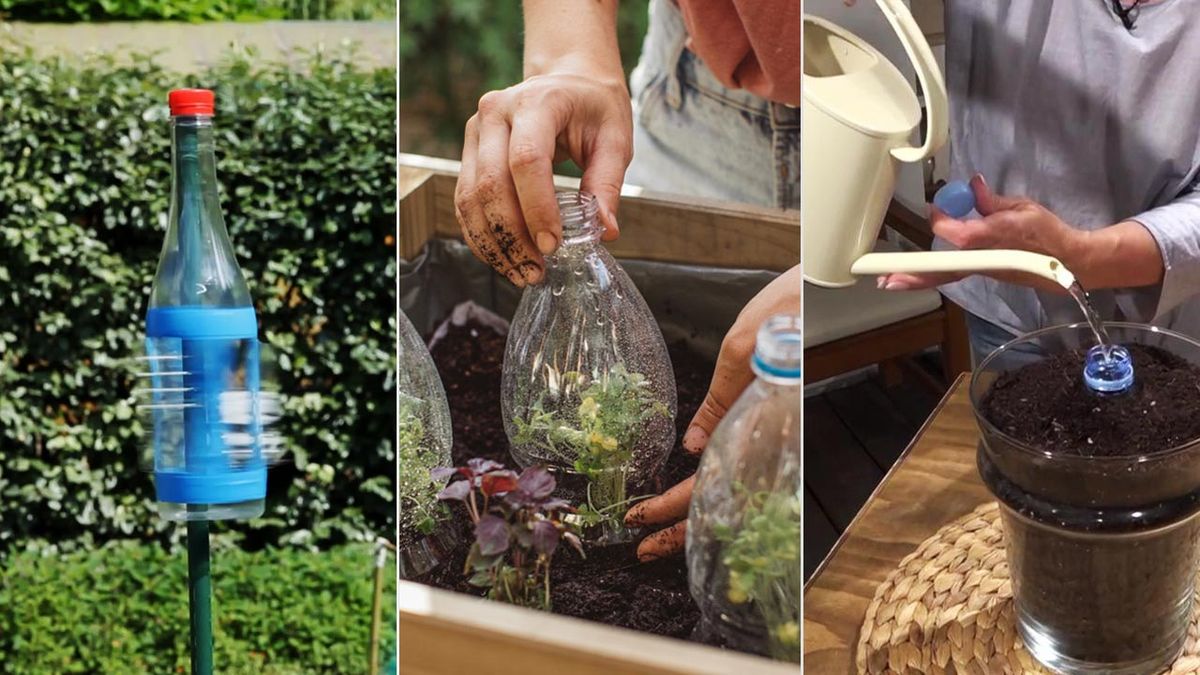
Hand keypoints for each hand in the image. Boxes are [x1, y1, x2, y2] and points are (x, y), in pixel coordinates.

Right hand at [454, 73, 631, 287]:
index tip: (553, 245)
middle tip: (536, 270)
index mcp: (537, 102)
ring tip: (521, 272)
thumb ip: (608, 184)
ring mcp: (476, 131)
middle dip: (512, 235)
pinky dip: (481, 234)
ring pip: (470, 197)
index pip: (526, 161)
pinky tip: (504, 257)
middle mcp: (496, 113)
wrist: (567, 81)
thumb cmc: (593, 108)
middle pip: (491, 184)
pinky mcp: (468, 152)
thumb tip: (604, 231)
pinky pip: (464, 201)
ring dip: (493, 243)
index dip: (536, 208)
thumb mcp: (614, 139)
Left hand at [624, 265, 801, 560]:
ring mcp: (779, 435)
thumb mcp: (740, 347)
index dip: (672, 509)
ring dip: (698, 516)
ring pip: (735, 491)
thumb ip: (719, 401)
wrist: (832, 291)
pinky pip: (747, 469)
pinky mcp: (781, 423)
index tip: (639, 520)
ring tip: (664, 534)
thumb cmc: (790, 308)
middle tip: (645, 549)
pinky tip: (700, 494)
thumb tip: (694, 447)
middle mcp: (772, 438)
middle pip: (723, 501)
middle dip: (681, 531)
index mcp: (760, 422)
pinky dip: (719, 490)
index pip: (708, 484)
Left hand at [877, 175, 1163, 292]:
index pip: (961, 234)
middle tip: (886, 280)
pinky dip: (932, 275)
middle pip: (944, 268)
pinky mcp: (982, 272)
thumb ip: (992, 200)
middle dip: (915, 275)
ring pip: (945, 274)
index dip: (943, 220)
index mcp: (996, 238)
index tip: (935, 209)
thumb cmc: (1046, 232)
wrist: (1066, 261)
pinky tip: (913, 276)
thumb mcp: (1023, 208)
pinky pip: (952, 274)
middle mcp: (984, 259)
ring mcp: (982, 269)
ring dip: (918, 278)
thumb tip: (973, 185)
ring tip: (891, 281)